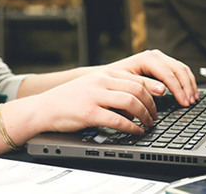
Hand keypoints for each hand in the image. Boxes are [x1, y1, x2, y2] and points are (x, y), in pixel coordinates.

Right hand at [38, 70, 159, 134]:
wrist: (44, 107)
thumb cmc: (70, 99)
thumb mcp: (92, 85)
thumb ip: (112, 87)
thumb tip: (136, 99)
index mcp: (104, 74)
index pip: (136, 79)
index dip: (152, 90)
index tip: (161, 98)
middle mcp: (101, 81)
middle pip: (137, 89)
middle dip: (151, 104)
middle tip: (155, 116)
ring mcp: (95, 96)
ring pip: (131, 102)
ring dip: (144, 115)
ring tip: (148, 124)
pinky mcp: (89, 112)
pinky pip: (117, 120)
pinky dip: (131, 127)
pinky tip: (136, 131)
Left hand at [106, 50, 199, 106]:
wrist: (106, 77)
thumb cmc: (113, 82)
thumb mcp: (126, 85)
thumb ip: (144, 86)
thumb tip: (162, 90)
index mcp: (146, 59)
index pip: (168, 73)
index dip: (178, 89)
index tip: (184, 102)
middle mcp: (155, 56)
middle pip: (178, 69)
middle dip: (187, 87)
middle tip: (191, 102)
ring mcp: (159, 59)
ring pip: (182, 69)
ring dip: (190, 85)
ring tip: (193, 99)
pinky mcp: (162, 65)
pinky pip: (179, 71)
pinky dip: (187, 82)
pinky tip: (190, 92)